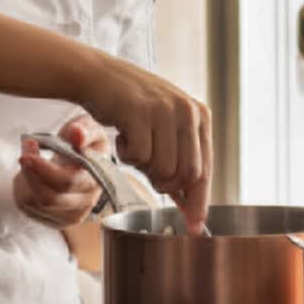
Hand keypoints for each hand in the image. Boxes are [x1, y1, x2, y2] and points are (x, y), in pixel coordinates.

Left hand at [13, 113, 112, 229]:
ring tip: (29, 159)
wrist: (85, 162)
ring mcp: (71, 215)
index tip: (31, 145)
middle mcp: (87, 201)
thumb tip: (77, 134)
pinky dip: (23, 187)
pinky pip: (27, 207)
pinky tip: (30, 175)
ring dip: (24, 179)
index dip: (45, 168)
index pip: (68, 181)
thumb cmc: (86, 144)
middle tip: (24, 154)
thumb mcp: (90, 127)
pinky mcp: (55, 220)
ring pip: (34, 203)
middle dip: (30, 174)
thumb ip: (85, 129)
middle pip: (49, 198)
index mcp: (98, 178)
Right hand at [84, 58, 213, 233]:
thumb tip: (190, 204)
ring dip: (142, 167)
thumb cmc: (131, 107)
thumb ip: (179, 160)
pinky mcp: (140, 112)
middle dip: (165, 184)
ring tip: (134, 144)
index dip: (199, 201)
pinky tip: (123, 135)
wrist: (98, 76)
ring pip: (162, 169)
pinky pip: (139, 157)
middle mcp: (187, 111)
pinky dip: (126, 155)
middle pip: (186, 175)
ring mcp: (165, 110)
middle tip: (147, 169)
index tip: (194, 227)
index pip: (205, 169)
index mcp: (200, 116)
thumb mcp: (165, 128)